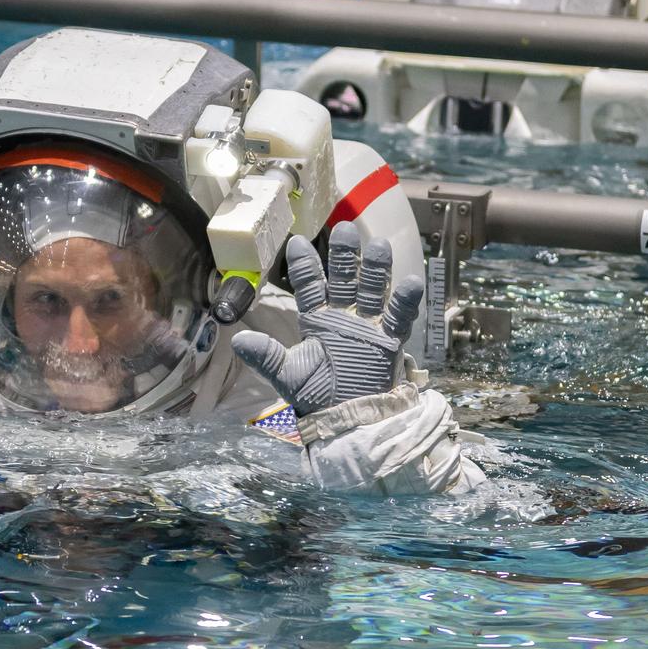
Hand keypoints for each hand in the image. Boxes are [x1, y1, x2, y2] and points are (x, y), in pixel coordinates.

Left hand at [231, 222, 423, 416]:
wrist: (345, 420)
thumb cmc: (316, 396)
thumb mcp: (287, 375)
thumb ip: (266, 356)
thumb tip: (237, 340)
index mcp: (317, 320)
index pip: (311, 285)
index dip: (305, 265)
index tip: (297, 242)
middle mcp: (343, 316)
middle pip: (345, 278)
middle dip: (344, 256)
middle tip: (344, 228)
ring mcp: (368, 325)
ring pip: (372, 290)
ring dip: (376, 269)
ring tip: (378, 246)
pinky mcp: (389, 340)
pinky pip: (399, 317)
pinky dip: (405, 301)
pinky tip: (411, 282)